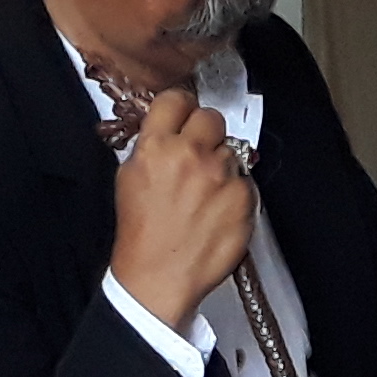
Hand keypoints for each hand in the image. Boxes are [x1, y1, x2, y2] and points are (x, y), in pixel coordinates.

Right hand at [108, 86, 254, 332]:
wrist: (160, 277)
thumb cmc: (142, 233)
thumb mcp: (129, 178)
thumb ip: (152, 146)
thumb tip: (170, 129)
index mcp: (156, 146)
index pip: (177, 99)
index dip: (182, 108)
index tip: (185, 117)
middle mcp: (190, 155)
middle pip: (212, 118)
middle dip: (207, 133)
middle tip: (200, 155)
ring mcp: (221, 176)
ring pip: (232, 151)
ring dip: (223, 166)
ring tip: (206, 194)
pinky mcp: (244, 198)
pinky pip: (246, 181)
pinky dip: (236, 193)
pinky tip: (218, 211)